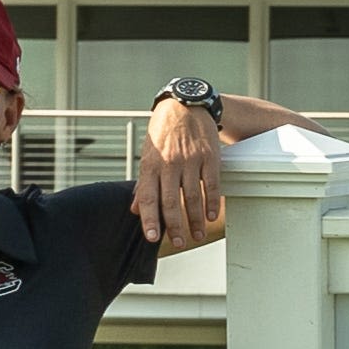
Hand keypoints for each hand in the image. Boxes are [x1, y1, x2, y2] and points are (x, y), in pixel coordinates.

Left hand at [131, 94, 232, 251]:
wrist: (185, 105)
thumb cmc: (164, 132)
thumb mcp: (148, 154)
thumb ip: (144, 183)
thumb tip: (136, 208)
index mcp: (151, 164)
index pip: (148, 197)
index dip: (150, 219)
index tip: (152, 238)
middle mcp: (169, 163)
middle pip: (171, 201)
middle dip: (175, 226)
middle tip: (179, 243)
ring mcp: (190, 160)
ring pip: (192, 197)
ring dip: (194, 220)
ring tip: (196, 235)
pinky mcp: (209, 157)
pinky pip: (212, 185)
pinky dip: (212, 203)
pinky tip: (210, 216)